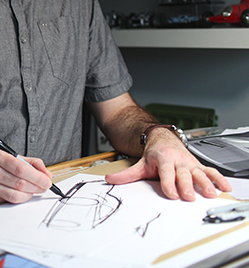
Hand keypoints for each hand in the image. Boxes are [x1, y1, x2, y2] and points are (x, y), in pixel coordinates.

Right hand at [0, 149, 53, 202]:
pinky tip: (22, 194)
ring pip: (15, 195)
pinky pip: (8, 200)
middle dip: (36, 187)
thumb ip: (30, 163)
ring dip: (29, 194)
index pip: (21, 169)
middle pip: (20, 183)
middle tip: (44, 187)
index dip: (37, 177)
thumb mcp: (8, 156)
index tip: (47, 181)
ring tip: (34, 191)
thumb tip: (47, 175)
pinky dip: (20, 198)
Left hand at [105, 128, 231, 200]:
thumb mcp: (140, 164)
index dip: (169, 184)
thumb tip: (110, 181)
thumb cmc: (154, 155)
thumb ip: (126, 175)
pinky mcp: (198, 166)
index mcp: (163, 160)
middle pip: (183, 175)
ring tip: (211, 193)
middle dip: (187, 186)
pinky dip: (219, 179)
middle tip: (190, 197)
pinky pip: (211, 172)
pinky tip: (225, 188)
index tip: (172, 194)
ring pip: (199, 173)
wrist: (162, 139)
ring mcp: (189, 164)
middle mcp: (178, 161)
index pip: (166, 173)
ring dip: (206, 183)